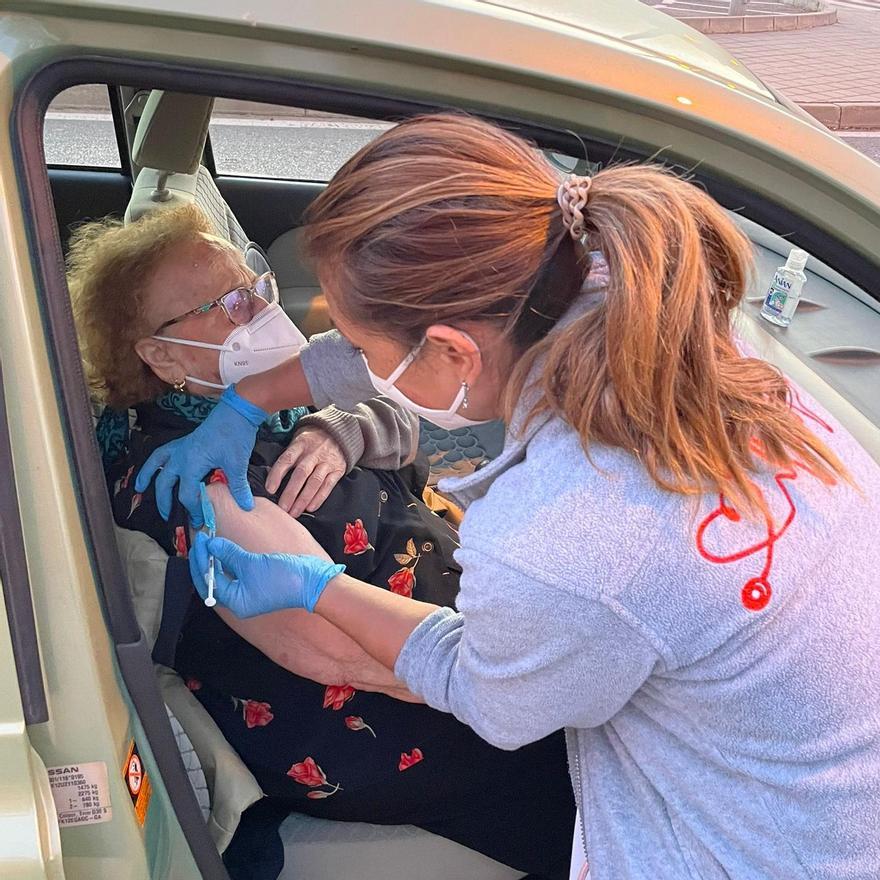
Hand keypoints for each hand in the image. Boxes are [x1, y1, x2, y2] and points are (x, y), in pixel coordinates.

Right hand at [135, 386, 265, 526]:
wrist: (237, 411)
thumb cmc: (236, 435)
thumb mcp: (237, 463)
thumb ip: (239, 487)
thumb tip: (246, 506)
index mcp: (192, 464)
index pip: (187, 494)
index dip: (194, 510)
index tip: (200, 521)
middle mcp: (180, 456)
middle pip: (166, 483)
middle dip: (165, 502)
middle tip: (170, 517)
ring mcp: (180, 447)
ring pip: (156, 465)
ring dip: (147, 477)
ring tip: (140, 490)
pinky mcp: (184, 441)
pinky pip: (162, 453)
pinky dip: (155, 461)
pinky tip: (154, 467)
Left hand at [189, 532, 344, 616]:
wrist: (313, 582)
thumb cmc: (284, 578)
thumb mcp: (252, 563)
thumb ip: (229, 553)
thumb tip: (211, 544)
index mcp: (235, 602)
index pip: (208, 581)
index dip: (201, 560)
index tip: (201, 540)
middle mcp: (239, 600)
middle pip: (213, 580)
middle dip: (205, 559)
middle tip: (203, 539)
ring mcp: (248, 592)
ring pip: (224, 575)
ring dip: (216, 558)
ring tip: (212, 540)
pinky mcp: (257, 583)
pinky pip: (236, 572)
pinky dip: (229, 560)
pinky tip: (226, 547)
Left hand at [265, 426, 346, 517]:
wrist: (338, 432)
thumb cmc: (311, 441)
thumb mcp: (298, 441)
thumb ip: (288, 457)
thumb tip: (271, 477)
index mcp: (300, 445)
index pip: (286, 460)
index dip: (277, 475)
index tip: (269, 490)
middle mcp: (313, 453)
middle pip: (301, 474)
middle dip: (290, 493)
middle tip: (282, 508)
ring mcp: (326, 462)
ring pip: (314, 482)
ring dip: (303, 499)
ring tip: (294, 512)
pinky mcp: (338, 469)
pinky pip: (328, 485)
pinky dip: (319, 497)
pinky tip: (310, 508)